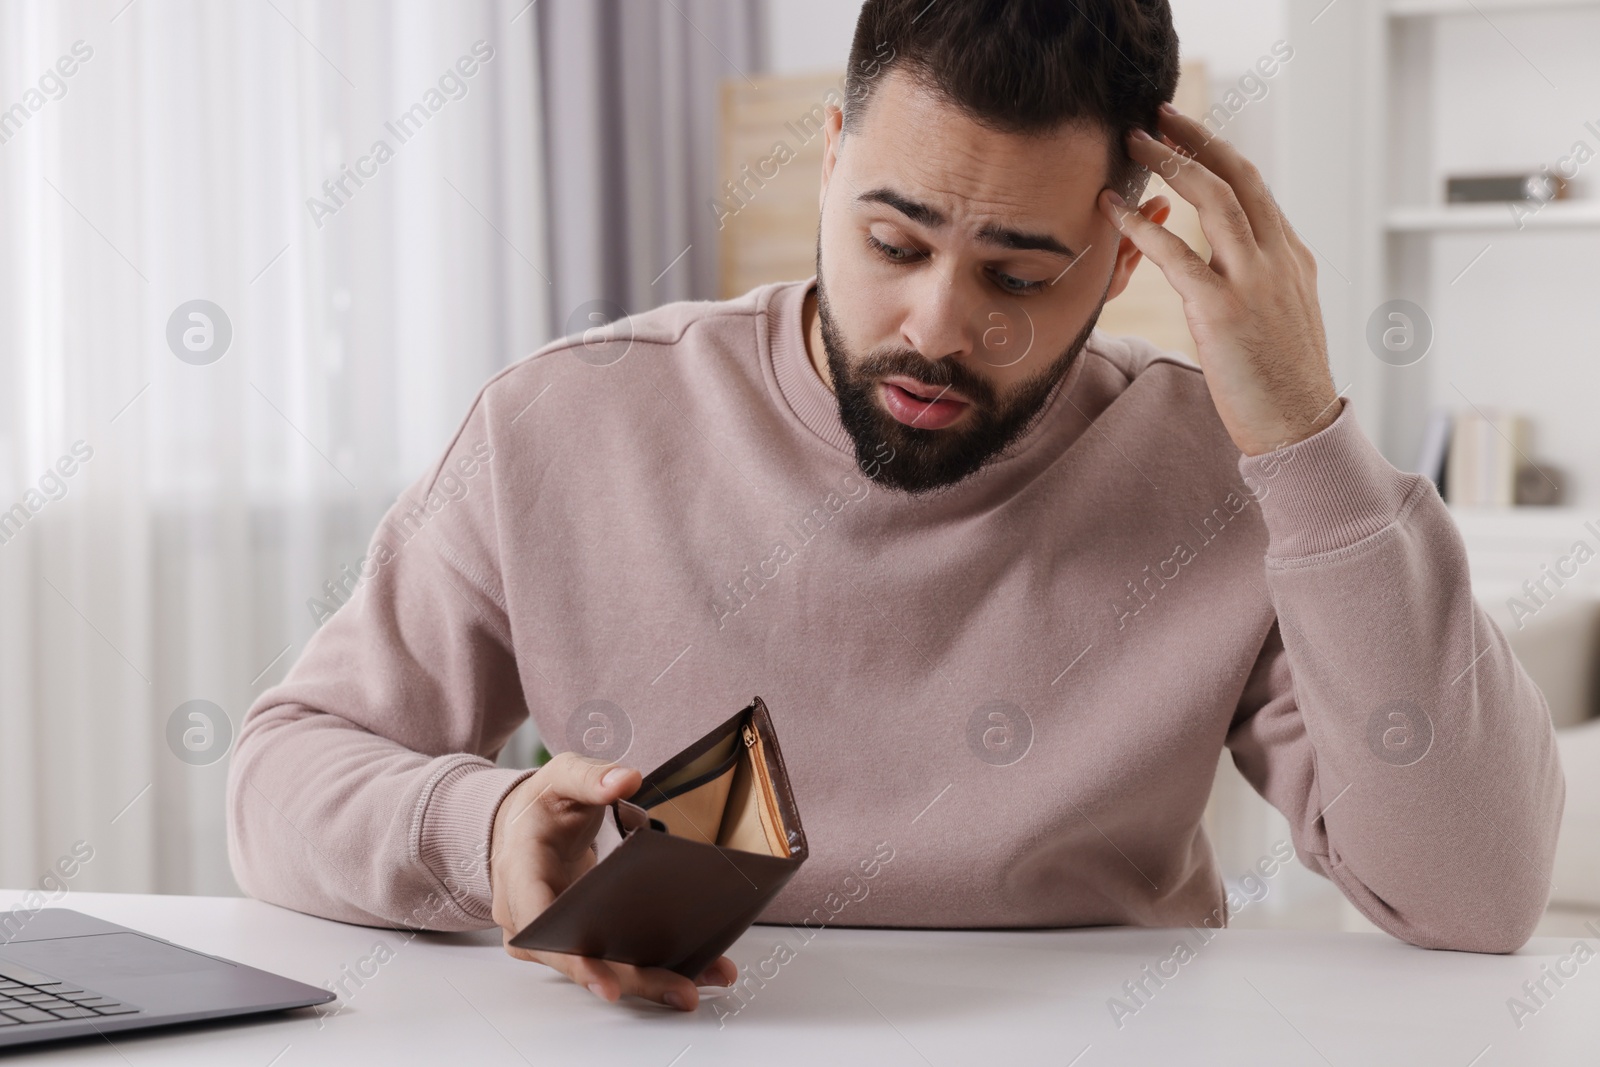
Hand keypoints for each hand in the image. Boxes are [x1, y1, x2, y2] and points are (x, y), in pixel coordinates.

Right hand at [489, 752, 737, 1009]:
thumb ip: (590, 777)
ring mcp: (551, 936)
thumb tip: (625, 779)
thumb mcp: (559, 778)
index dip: (576, 960)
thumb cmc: (538, 807)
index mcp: (520, 875)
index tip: (609, 984)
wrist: (518, 826)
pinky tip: (692, 969)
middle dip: (632, 979)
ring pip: (599, 967)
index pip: (542, 927)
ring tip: (700, 982)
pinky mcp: (576, 940)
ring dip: (649, 980)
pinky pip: (609, 960)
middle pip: (580, 961)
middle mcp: (529, 918)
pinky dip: (648, 967)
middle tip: (683, 991)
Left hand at [1100, 103, 1341, 456]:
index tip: (1185, 131)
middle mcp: (1278, 260)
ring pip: (1213, 200)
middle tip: (1156, 114)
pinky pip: (1178, 254)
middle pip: (1237, 177)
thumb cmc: (1281, 383)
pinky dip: (1143, 227)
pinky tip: (1114, 211)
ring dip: (1170, 164)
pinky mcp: (1223, 312)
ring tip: (1132, 144)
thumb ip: (1258, 279)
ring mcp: (1254, 283)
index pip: (1254, 188)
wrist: (1300, 429)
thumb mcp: (1281, 317)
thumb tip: (1228, 258)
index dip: (1217, 152)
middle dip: (1195, 138)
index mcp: (1292, 258)